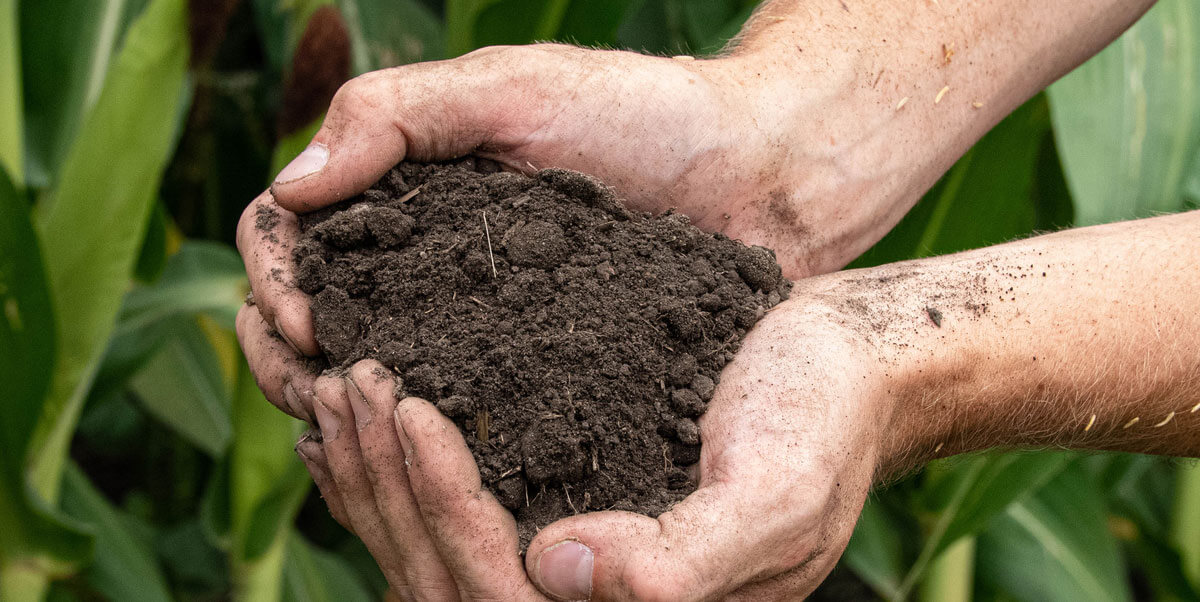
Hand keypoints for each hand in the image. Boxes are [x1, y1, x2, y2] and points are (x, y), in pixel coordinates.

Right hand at [236, 41, 892, 417]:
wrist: (762, 171)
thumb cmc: (643, 112)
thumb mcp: (512, 88)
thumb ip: (398, 116)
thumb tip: (290, 189)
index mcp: (407, 194)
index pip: (293, 237)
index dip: (273, 278)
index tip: (299, 320)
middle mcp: (431, 265)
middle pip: (318, 317)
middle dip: (290, 355)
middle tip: (314, 388)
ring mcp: (481, 325)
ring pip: (378, 375)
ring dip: (345, 407)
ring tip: (357, 430)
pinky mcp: (538, 376)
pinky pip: (461, 412)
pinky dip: (423, 438)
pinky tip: (423, 460)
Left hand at [281, 294, 888, 600]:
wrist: (848, 371)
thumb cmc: (823, 424)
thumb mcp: (774, 496)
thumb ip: (682, 562)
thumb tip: (554, 569)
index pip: (503, 593)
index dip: (445, 509)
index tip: (409, 406)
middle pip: (449, 583)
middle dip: (389, 486)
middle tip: (349, 384)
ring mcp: (572, 571)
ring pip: (438, 553)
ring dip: (380, 476)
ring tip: (340, 389)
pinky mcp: (563, 520)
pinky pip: (458, 517)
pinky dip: (402, 475)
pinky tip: (365, 426)